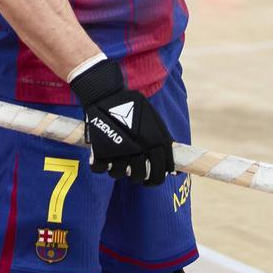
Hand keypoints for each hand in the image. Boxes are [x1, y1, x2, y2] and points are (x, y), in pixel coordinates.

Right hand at [69, 58, 173, 185]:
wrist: (107, 93)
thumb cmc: (132, 105)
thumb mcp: (154, 120)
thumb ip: (163, 140)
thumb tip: (172, 163)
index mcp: (154, 143)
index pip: (159, 172)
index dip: (156, 179)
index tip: (151, 178)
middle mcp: (138, 150)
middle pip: (138, 175)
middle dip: (136, 175)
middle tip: (132, 169)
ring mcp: (119, 152)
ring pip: (118, 174)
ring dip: (118, 169)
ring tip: (117, 159)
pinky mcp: (100, 151)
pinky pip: (100, 168)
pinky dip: (101, 165)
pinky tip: (103, 158)